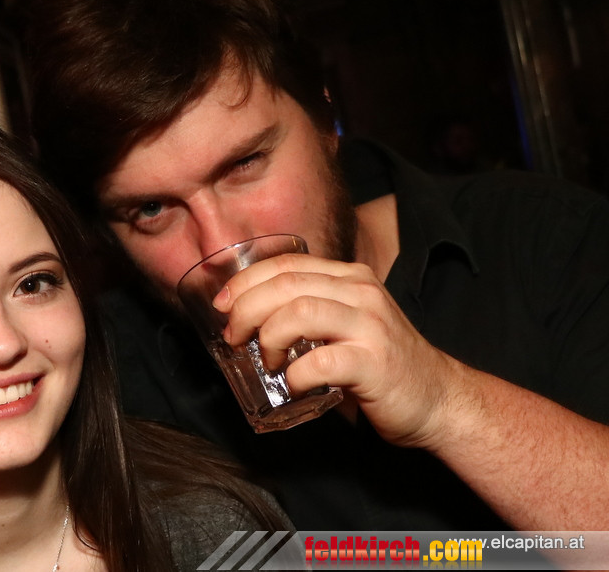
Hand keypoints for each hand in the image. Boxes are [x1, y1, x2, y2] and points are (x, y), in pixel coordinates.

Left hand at [214, 252, 462, 447]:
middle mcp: (361, 293)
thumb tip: (247, 320)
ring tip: (268, 361)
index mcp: (350, 279)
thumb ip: (308, 312)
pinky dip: (295, 375)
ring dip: (269, 337)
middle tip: (234, 337)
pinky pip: (319, 362)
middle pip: (287, 284)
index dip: (247, 281)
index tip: (224, 304)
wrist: (439, 400)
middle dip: (246, 308)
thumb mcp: (346, 323)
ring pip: (299, 312)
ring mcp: (371, 326)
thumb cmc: (382, 365)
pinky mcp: (374, 364)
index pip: (288, 264)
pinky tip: (294, 385)